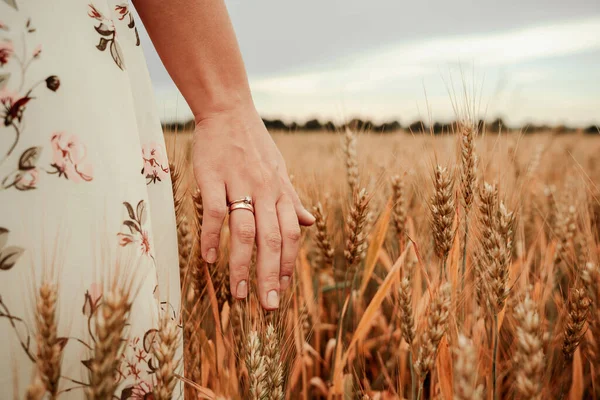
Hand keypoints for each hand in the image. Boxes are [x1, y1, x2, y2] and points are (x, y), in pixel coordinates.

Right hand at [192, 104, 314, 309]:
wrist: (229, 111)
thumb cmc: (255, 145)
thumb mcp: (280, 171)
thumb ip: (292, 199)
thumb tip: (310, 222)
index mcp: (281, 192)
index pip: (291, 234)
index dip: (290, 263)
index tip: (284, 289)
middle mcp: (265, 191)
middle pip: (273, 240)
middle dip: (272, 275)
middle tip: (268, 305)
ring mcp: (240, 184)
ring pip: (246, 231)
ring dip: (242, 265)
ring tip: (239, 292)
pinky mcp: (213, 177)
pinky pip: (216, 212)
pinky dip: (213, 238)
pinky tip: (209, 259)